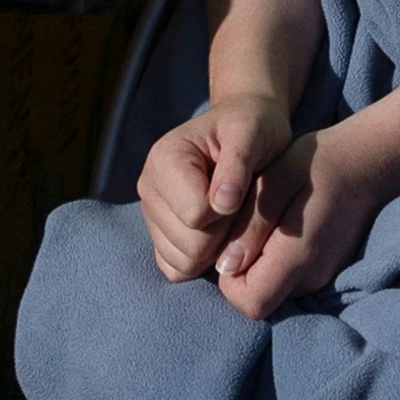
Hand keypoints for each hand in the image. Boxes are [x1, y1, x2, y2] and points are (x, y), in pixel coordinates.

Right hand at [141, 88, 297, 283]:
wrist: (246, 130)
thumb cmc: (251, 128)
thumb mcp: (252, 132)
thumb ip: (238, 164)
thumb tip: (222, 203)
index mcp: (164, 159)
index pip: (196, 215)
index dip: (228, 210)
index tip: (241, 187)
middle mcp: (148, 187)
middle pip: (190, 245)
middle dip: (224, 232)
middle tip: (239, 203)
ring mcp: (151, 215)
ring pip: (184, 262)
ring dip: (216, 247)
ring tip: (229, 214)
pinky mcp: (158, 236)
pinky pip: (176, 270)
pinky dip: (202, 262)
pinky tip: (218, 233)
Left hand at [214, 112, 399, 319]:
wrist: (370, 162)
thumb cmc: (319, 163)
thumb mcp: (275, 182)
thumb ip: (250, 226)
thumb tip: (225, 266)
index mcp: (298, 256)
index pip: (251, 303)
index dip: (230, 280)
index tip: (233, 241)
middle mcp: (312, 277)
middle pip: (261, 299)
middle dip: (243, 271)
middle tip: (250, 225)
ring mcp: (323, 277)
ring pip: (274, 289)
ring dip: (260, 264)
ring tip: (270, 221)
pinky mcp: (326, 270)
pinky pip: (290, 278)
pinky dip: (277, 260)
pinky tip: (285, 226)